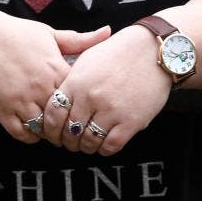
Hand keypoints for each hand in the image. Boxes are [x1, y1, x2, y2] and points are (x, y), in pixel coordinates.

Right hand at [0, 18, 110, 144]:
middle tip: (71, 129)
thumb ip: (79, 40)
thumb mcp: (48, 33)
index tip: (83, 110)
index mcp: (54, 68)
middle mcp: (39, 87)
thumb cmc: (14, 33)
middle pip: (64, 119)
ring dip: (49, 132)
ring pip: (44, 130)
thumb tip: (108, 32)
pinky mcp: (1, 110)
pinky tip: (31, 127)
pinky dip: (29, 135)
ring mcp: (20, 100)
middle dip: (69, 126)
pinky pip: (21, 133)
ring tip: (52, 130)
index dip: (83, 106)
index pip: (79, 98)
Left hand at [41, 25, 170, 156]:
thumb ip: (71, 81)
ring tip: (86, 144)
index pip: (53, 114)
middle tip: (69, 142)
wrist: (151, 50)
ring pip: (88, 142)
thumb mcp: (87, 58)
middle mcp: (91, 97)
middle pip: (69, 132)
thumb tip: (58, 103)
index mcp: (76, 81)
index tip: (54, 133)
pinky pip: (111, 146)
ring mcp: (111, 110)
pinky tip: (104, 143)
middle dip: (67, 141)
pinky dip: (104, 149)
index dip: (50, 129)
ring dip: (85, 147)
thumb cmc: (118, 52)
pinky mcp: (131, 121)